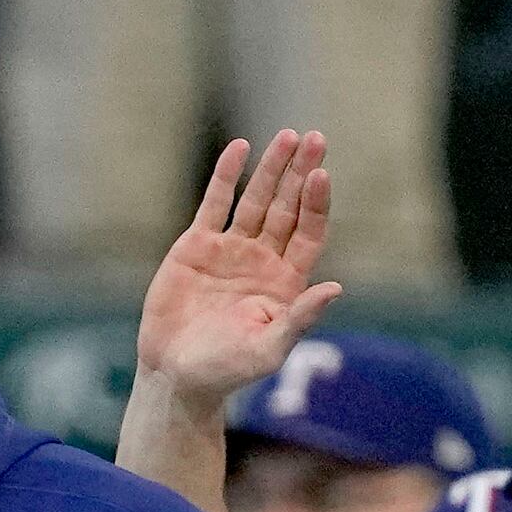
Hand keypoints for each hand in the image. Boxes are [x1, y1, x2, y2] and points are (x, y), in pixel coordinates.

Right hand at [135, 131, 340, 418]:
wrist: (175, 374)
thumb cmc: (226, 370)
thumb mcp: (269, 349)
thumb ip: (301, 318)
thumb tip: (335, 288)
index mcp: (286, 282)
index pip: (308, 232)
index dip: (315, 204)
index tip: (320, 176)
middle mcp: (263, 259)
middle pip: (287, 207)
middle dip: (300, 173)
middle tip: (315, 139)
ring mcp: (230, 249)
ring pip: (256, 199)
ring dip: (272, 168)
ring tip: (288, 136)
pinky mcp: (197, 246)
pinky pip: (214, 204)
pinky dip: (226, 176)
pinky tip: (240, 148)